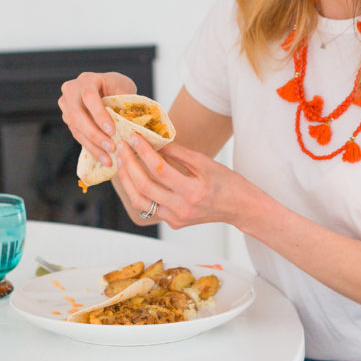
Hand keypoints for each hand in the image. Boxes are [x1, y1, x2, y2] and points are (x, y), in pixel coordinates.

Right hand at [58, 71, 136, 164]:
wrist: (108, 89)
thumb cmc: (119, 88)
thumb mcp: (124, 89)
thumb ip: (123, 103)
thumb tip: (129, 126)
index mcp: (87, 79)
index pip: (89, 97)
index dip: (99, 115)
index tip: (112, 130)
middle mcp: (72, 90)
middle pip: (77, 115)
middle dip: (94, 134)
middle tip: (110, 147)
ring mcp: (67, 105)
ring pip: (76, 128)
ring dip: (93, 145)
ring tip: (108, 158)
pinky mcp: (68, 119)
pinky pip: (78, 135)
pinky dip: (91, 148)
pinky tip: (103, 158)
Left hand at [115, 133, 246, 229]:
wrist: (239, 208)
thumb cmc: (226, 182)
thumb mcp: (204, 162)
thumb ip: (178, 153)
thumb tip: (154, 140)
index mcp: (192, 191)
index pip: (159, 169)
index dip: (143, 151)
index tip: (133, 137)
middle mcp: (181, 209)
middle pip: (144, 186)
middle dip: (128, 164)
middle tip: (121, 147)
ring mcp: (175, 219)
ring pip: (140, 201)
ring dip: (127, 180)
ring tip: (121, 162)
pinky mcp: (172, 223)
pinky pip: (148, 207)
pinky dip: (138, 191)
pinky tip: (133, 176)